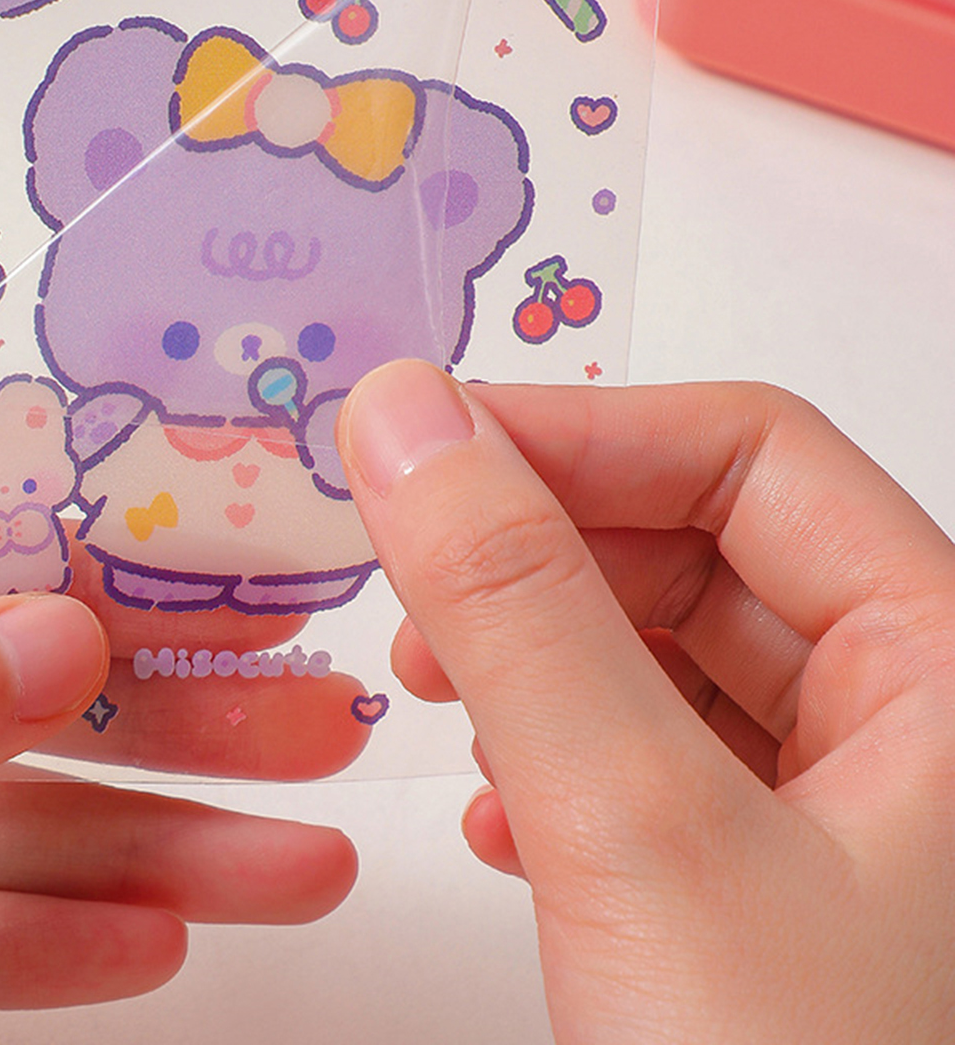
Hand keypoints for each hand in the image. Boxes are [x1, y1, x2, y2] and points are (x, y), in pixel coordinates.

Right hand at [338, 363, 954, 1043]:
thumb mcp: (637, 835)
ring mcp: (850, 817)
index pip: (751, 456)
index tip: (418, 449)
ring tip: (438, 695)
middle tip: (407, 581)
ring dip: (534, 651)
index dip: (577, 431)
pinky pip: (652, 754)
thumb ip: (515, 603)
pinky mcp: (775, 893)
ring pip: (666, 650)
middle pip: (703, 543)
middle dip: (539, 548)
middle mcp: (920, 726)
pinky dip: (554, 751)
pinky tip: (498, 816)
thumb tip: (405, 414)